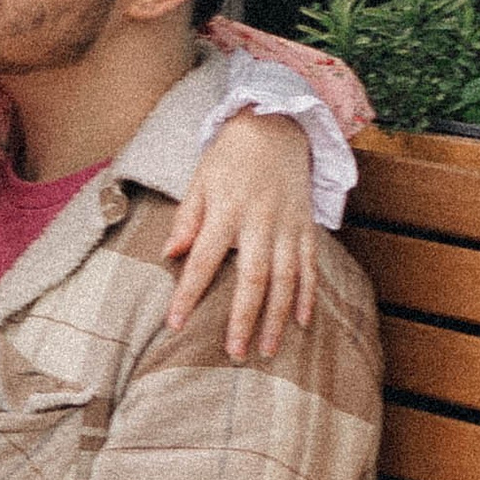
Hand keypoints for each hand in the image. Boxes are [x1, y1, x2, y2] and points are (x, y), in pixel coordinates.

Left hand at [165, 109, 314, 360]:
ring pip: (286, 279)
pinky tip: (302, 323)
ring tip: (267, 350)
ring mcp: (288, 226)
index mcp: (226, 210)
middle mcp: (260, 221)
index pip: (204, 259)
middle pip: (253, 277)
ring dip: (277, 317)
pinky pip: (310, 266)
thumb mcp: (199, 180)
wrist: (275, 127)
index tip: (175, 323)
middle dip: (244, 318)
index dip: (189, 292)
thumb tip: (169, 255)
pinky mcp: (307, 227)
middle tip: (235, 352)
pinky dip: (308, 295)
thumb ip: (187, 219)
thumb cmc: (229, 158)